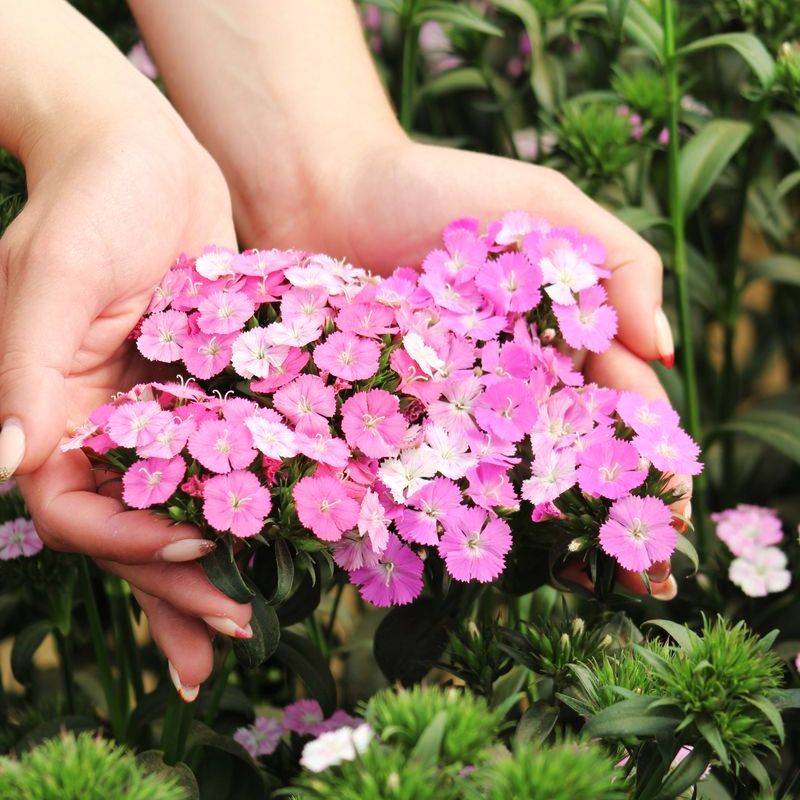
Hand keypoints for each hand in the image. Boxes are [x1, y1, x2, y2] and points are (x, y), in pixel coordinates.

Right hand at [0, 111, 247, 693]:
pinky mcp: (199, 388)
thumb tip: (5, 466)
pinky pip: (218, 457)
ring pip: (174, 506)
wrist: (145, 151)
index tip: (192, 554)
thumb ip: (27, 373)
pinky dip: (239, 501)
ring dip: (204, 570)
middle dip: (173, 587)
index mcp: (53, 408)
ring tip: (246, 625)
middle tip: (232, 635)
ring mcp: (151, 409)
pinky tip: (274, 541)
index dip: (126, 543)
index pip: (74, 508)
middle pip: (128, 527)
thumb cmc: (93, 198)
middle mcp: (99, 421)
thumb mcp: (56, 276)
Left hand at [236, 137, 689, 596]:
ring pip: (508, 467)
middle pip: (568, 446)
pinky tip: (483, 541)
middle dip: (604, 502)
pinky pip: (434, 461)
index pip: (618, 400)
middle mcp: (511, 374)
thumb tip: (663, 351)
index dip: (649, 451)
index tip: (673, 503)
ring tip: (574, 571)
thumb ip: (619, 262)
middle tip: (637, 569)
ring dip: (542, 517)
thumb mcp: (546, 202)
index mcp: (556, 331)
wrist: (328, 192)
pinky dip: (459, 499)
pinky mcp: (398, 409)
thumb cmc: (439, 189)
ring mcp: (454, 396)